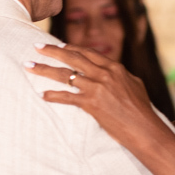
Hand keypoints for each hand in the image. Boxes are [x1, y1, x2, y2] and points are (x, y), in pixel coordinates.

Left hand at [27, 43, 174, 152]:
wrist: (144, 128)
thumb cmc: (142, 110)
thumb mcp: (134, 85)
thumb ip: (120, 76)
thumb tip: (114, 72)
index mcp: (115, 67)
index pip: (88, 53)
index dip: (71, 48)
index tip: (57, 45)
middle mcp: (105, 74)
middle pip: (73, 58)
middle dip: (52, 51)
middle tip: (36, 46)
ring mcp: (97, 88)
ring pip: (65, 75)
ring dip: (44, 70)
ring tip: (29, 66)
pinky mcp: (91, 104)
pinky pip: (67, 97)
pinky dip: (53, 96)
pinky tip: (42, 95)